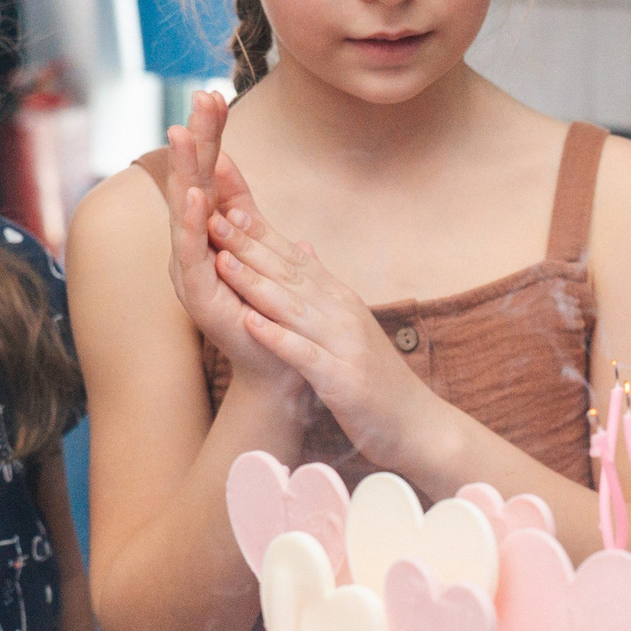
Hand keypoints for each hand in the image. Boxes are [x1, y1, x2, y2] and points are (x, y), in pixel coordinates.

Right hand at [157, 90, 300, 389]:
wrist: (276, 367)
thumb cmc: (271, 316)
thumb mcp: (267, 262)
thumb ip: (254, 232)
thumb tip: (242, 203)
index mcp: (216, 234)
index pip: (215, 175)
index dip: (215, 137)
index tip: (216, 94)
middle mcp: (197, 245)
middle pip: (195, 179)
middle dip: (199, 137)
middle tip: (201, 95)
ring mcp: (192, 267)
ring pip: (186, 208)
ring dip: (186, 170)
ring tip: (185, 133)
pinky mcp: (195, 291)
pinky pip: (190, 250)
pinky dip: (191, 222)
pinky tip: (193, 195)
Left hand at [207, 207, 438, 466]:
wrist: (417, 423)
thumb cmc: (377, 378)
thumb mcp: (349, 325)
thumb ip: (324, 287)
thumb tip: (303, 248)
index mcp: (341, 300)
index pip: (295, 259)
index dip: (260, 234)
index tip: (226, 208)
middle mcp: (343, 314)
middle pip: (289, 275)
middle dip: (248, 247)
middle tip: (212, 218)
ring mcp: (345, 345)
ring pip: (294, 307)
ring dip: (256, 284)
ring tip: (222, 262)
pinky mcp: (344, 379)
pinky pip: (305, 354)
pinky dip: (278, 338)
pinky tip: (250, 324)